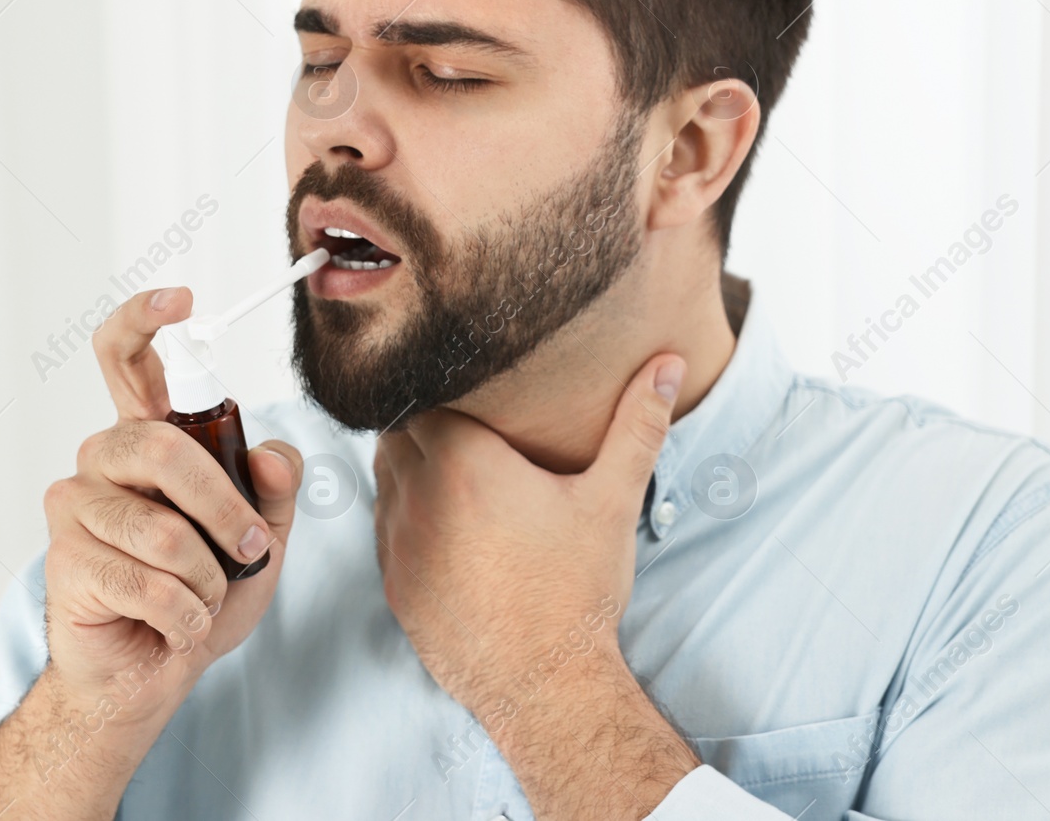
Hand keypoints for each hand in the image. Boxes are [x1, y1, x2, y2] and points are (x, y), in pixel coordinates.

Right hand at [0, 287, 306, 818]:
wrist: (160, 671)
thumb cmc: (206, 590)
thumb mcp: (266, 533)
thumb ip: (278, 487)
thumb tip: (269, 453)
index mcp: (150, 438)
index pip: (126, 358)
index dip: (145, 318)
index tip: (183, 299)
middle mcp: (105, 458)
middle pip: (159, 446)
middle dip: (223, 507)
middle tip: (249, 547)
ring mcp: (77, 506)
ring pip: (162, 529)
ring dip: (207, 577)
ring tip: (204, 598)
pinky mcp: (65, 560)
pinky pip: (148, 581)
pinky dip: (186, 614)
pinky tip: (177, 625)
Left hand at [372, 353, 685, 718]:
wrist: (544, 684)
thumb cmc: (577, 591)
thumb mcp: (611, 501)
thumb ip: (637, 426)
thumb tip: (666, 365)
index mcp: (464, 462)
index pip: (423, 396)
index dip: (443, 389)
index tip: (471, 392)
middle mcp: (418, 496)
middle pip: (398, 433)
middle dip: (425, 425)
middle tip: (467, 428)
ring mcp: (398, 543)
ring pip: (385, 479)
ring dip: (409, 469)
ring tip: (453, 473)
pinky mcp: (393, 584)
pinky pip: (383, 530)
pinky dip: (405, 518)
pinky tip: (444, 526)